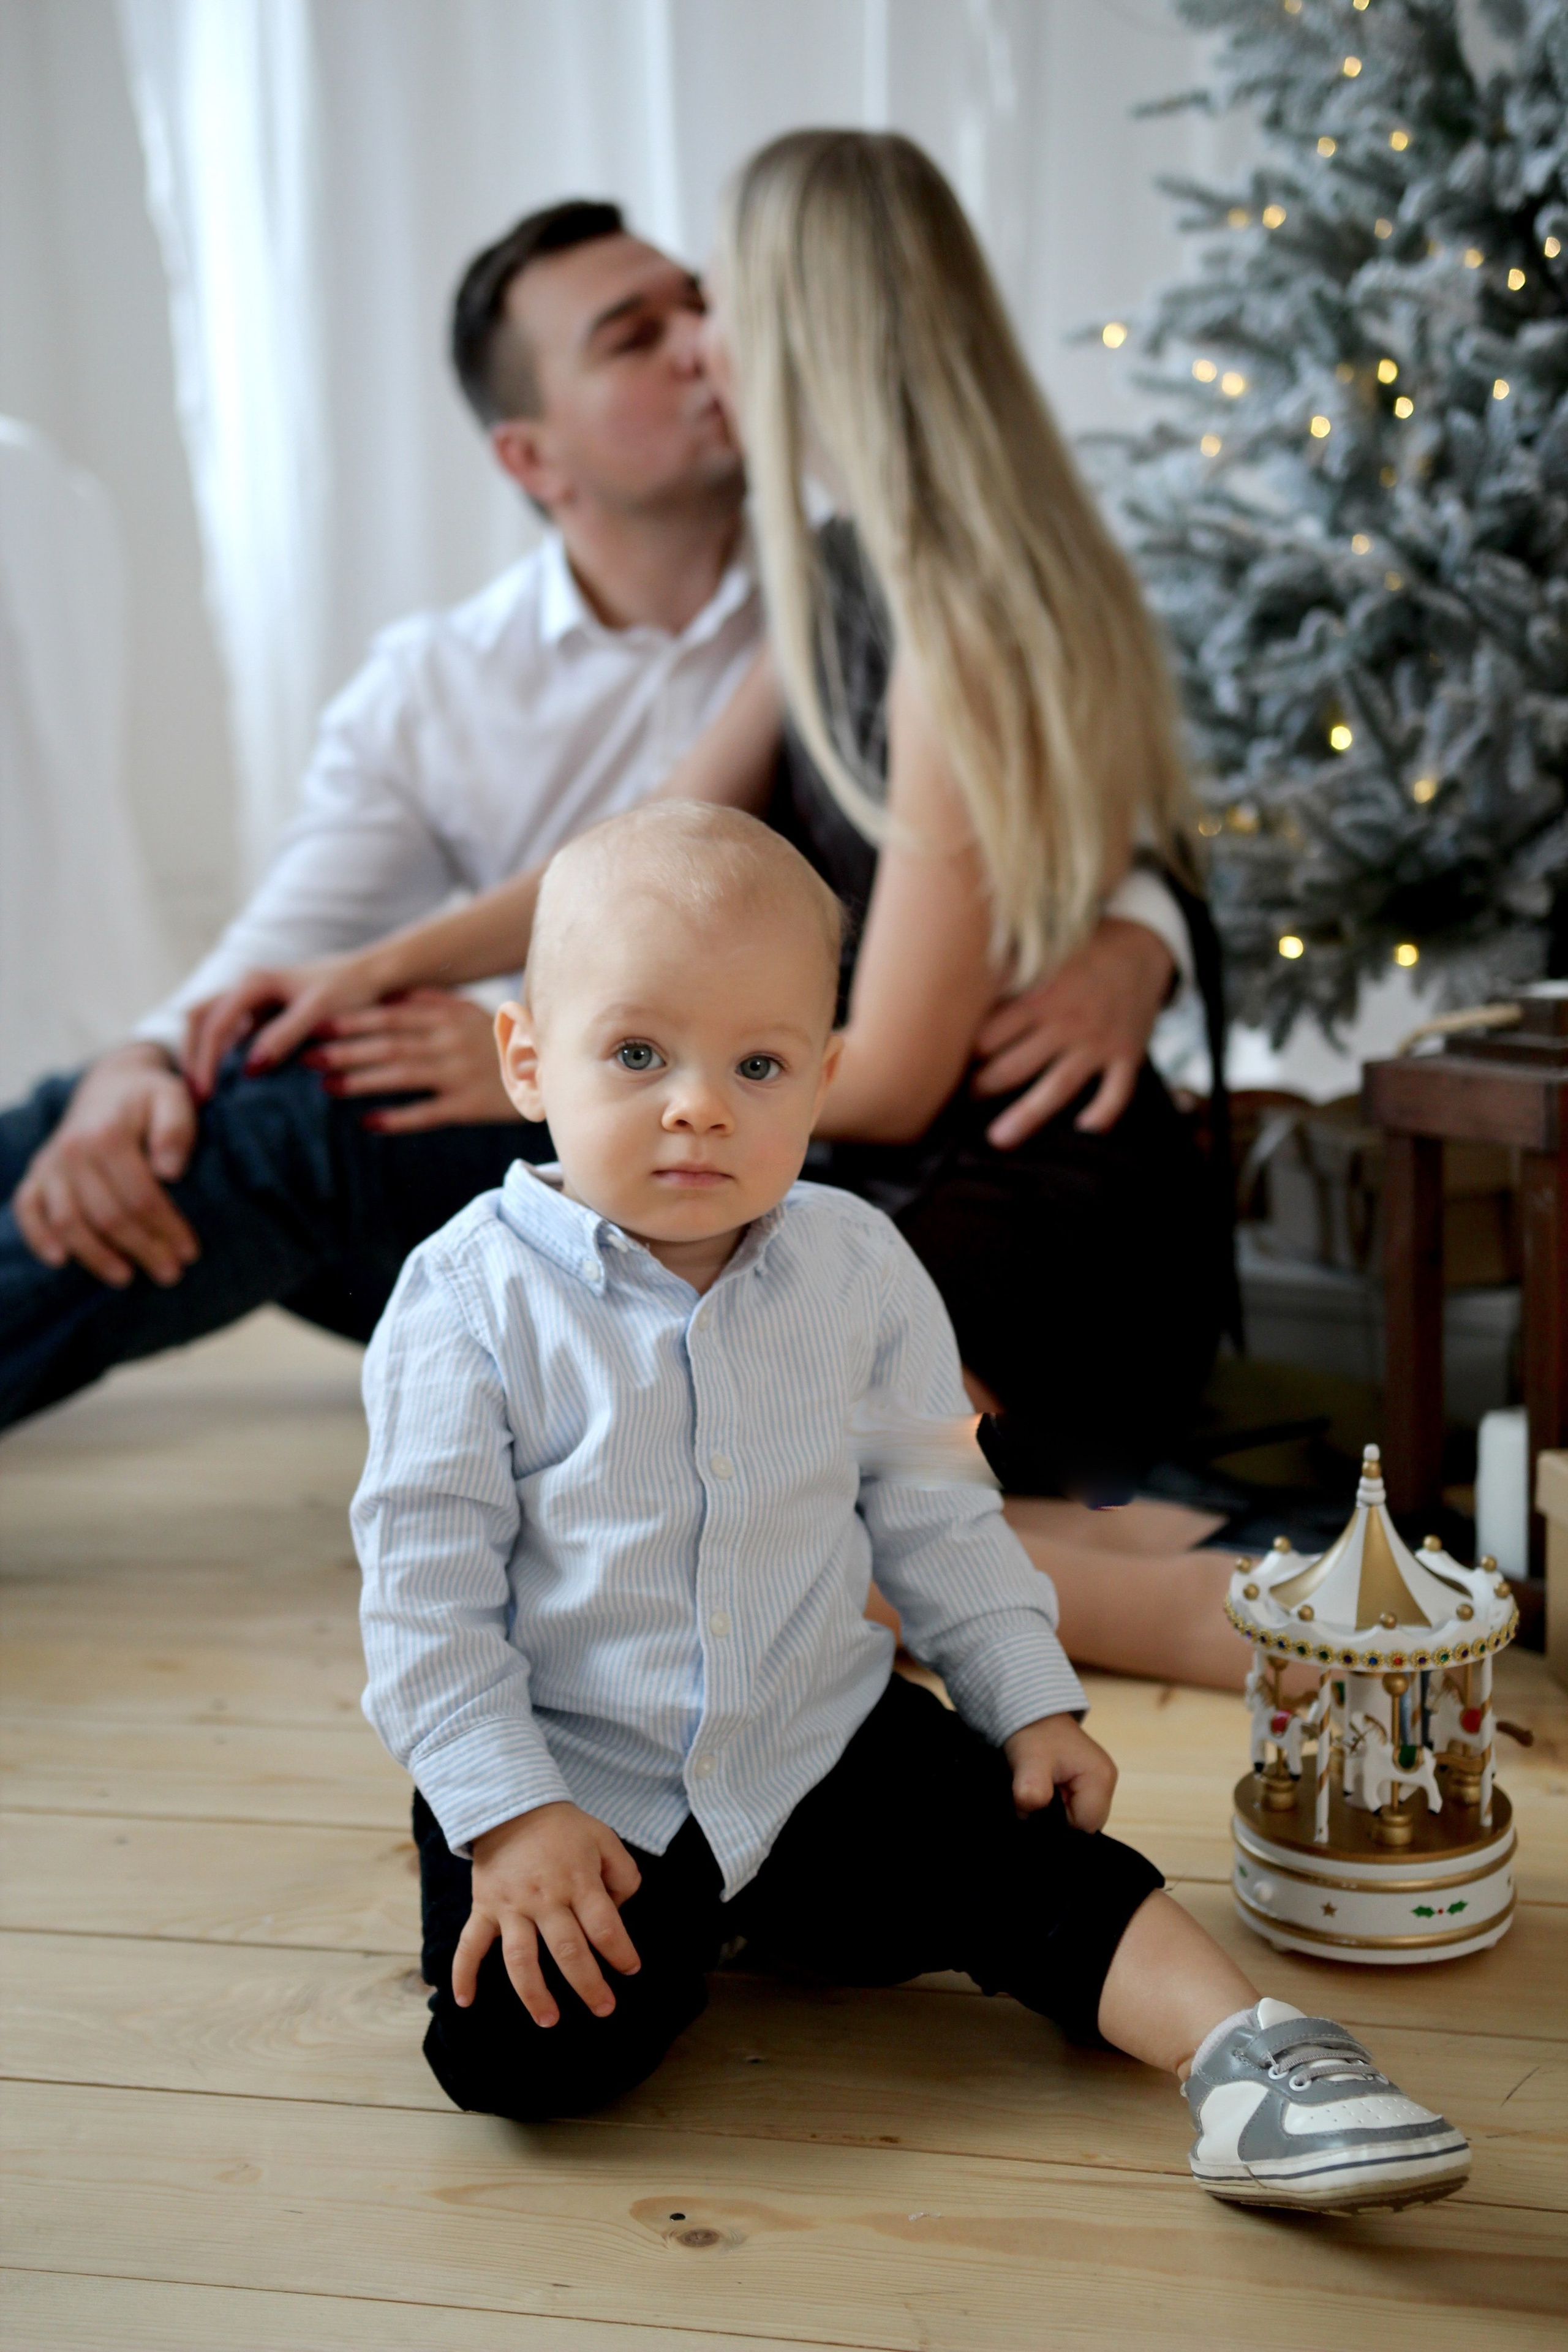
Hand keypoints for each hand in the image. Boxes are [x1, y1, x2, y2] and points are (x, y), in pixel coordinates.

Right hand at [12, 1044, 199, 1288]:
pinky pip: (27, 1209)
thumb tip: (170, 1171)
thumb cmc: (151, 1098)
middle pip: (107, 1216)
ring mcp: (51, 1164)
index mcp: (108, 1134)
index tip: (190, 1252)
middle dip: (142, 1249)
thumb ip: (176, 1130)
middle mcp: (73, 1150)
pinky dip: (39, 1237)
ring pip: (68, 1222)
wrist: (113, 1084)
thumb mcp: (174, 1099)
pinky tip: (60, 1261)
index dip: (167, 1229)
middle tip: (171, 1274)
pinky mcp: (37, 1174)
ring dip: (96, 1256)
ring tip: (127, 1278)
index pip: (141, 1197)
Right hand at [182, 951, 388, 1098]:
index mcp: (253, 982)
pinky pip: (230, 1033)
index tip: (206, 1095)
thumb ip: (285, 1035)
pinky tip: (228, 1084)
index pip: (214, 1024)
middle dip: (193, 1057)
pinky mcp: (262, 1013)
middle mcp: (246, 987)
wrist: (374, 975)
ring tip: (205, 1094)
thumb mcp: (320, 1012)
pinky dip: (221, 1055)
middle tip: (195, 1098)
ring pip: (210, 1024)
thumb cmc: (350, 990)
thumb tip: (251, 1067)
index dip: (206, 1060)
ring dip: (202, 1055)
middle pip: (199, 1020)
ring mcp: (252, 1000)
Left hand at [302, 991, 515, 1132]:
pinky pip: (426, 1113)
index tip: (316, 1026)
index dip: (352, 1021)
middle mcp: (450, 1043)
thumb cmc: (502, 1041)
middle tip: (307, 1059)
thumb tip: (392, 998)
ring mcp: (459, 1074)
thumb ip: (433, 1003)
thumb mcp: (471, 1012)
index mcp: (447, 1018)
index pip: (390, 1017)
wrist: (552, 1072)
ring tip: (326, 1088)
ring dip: (361, 1081)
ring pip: (401, 1075)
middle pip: (388, 1045)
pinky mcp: (468, 1106)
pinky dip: (396, 1117)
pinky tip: (367, 1122)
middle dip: (345, 1051)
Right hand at [453, 1801, 642, 2026]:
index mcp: (578, 1881)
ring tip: (548, 2020)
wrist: (512, 1805)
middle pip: (568, 1950)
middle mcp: (545, 1898)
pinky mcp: (484, 1907)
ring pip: (521, 1959)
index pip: (605, 1926)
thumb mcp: (604, 1839)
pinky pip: (470, 1943)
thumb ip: (623, 1874)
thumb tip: (620, 1912)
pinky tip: (465, 2001)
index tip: (631, 1969)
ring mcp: (510, 1906)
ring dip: (534, 1994)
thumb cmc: (565, 1828)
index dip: (621, 1951)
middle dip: (587, 1984)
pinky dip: (463, 1972)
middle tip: (604, 2009)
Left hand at [971, 917, 1174, 1148]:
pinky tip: (1083, 1133)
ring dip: (1026, 1116)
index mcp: (1038, 996)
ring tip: (998, 1139)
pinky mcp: (1127, 1055)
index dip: (966, 1054)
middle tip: (965, 1100)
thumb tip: (957, 981)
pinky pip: (1116, 1093)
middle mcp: (1066, 1023)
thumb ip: (1004, 972)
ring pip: (1057, 1087)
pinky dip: (1102, 1115)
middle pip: (1014, 1066)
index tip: (950, 1065)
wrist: (1143, 947)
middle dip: (983, 1088)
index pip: (989, 1035)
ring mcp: (1098, 1043)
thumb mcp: (1042, 952)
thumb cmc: (1080, 953)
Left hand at [1004, 1713, 1117, 1831]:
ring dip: (1057, 1813)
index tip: (1037, 1807)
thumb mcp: (1028, 1760)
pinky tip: (1046, 1790)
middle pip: (1085, 1825)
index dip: (1058, 1825)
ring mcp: (1100, 1782)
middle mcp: (1107, 1782)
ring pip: (1079, 1817)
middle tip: (1037, 1797)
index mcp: (1100, 1779)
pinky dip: (1059, 1805)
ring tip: (1040, 1790)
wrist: (1032, 1712)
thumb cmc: (1034, 1733)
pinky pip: (1076, 1806)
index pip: (1085, 1826)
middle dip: (1058, 1820)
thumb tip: (1030, 1816)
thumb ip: (1031, 1791)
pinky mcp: (1089, 1782)